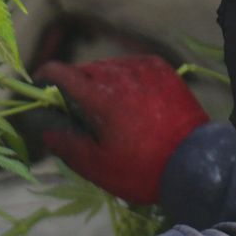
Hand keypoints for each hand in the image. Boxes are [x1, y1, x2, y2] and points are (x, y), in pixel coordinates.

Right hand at [35, 57, 207, 205]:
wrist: (196, 164)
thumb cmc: (143, 170)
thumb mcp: (99, 167)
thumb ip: (69, 146)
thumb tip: (46, 132)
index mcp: (101, 98)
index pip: (63, 73)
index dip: (47, 74)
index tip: (40, 81)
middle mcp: (121, 75)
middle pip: (86, 69)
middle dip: (76, 82)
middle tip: (77, 104)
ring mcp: (145, 69)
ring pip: (110, 65)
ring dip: (101, 79)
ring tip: (106, 102)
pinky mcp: (163, 70)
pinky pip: (133, 65)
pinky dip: (125, 76)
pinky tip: (129, 95)